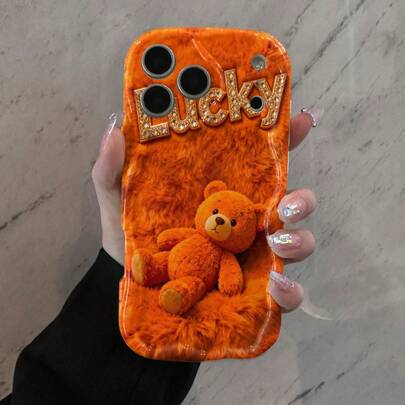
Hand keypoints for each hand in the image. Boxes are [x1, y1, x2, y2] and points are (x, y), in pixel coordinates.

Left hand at [91, 108, 321, 311]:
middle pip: (292, 202)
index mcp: (222, 191)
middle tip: (284, 205)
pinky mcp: (250, 287)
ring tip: (277, 242)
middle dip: (302, 199)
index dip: (288, 137)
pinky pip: (284, 291)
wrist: (126, 283)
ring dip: (300, 239)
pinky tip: (276, 286)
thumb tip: (115, 130)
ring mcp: (249, 253)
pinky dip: (291, 290)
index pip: (263, 160)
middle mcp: (242, 218)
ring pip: (296, 241)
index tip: (304, 120)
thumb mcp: (117, 194)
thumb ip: (113, 166)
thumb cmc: (127, 232)